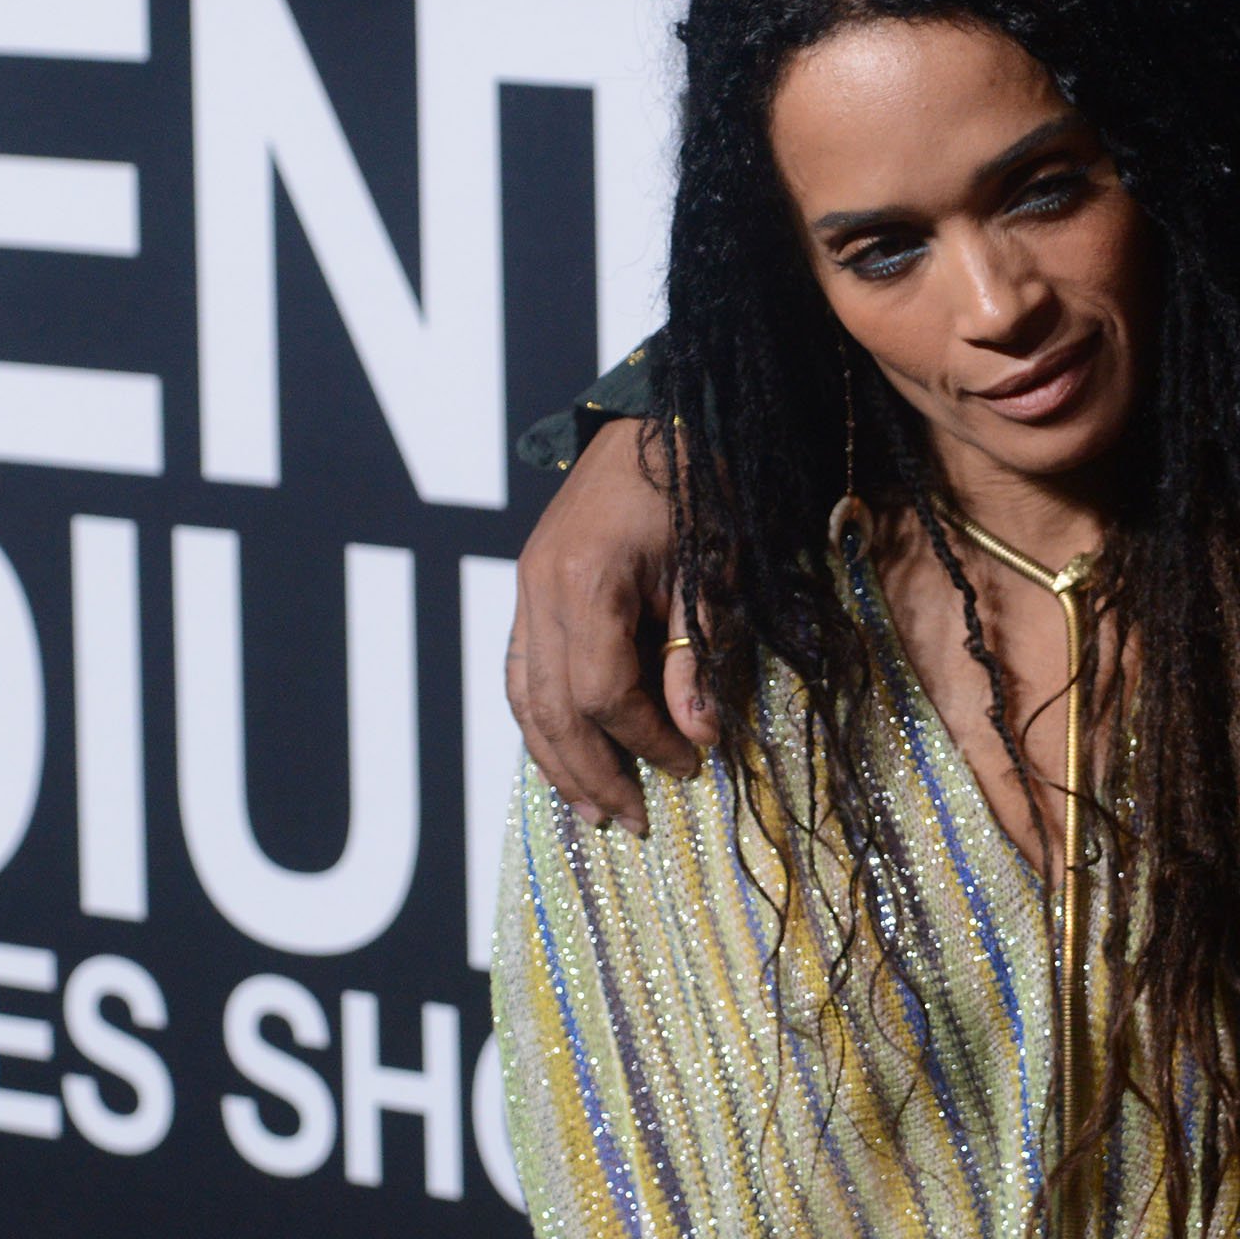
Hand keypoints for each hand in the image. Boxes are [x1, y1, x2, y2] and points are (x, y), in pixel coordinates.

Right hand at [505, 418, 719, 832]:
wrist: (658, 416)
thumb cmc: (698, 483)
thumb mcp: (715, 566)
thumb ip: (700, 650)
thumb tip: (699, 735)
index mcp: (587, 580)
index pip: (605, 691)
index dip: (647, 739)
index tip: (692, 765)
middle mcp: (540, 588)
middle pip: (552, 709)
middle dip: (593, 772)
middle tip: (633, 822)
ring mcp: (525, 588)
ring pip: (525, 698)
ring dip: (558, 761)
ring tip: (594, 809)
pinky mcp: (528, 587)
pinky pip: (523, 671)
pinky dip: (543, 721)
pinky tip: (568, 755)